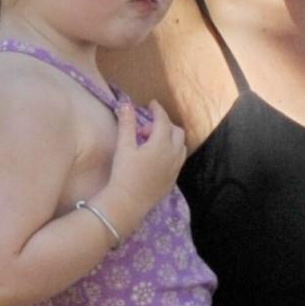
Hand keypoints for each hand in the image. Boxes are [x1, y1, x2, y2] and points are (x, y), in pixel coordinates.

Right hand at [101, 98, 188, 214]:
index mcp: (161, 144)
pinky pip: (179, 159)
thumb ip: (127, 124)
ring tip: (150, 143)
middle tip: (145, 130)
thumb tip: (126, 104)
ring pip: (181, 146)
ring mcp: (176, 168)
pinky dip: (171, 151)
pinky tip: (156, 157)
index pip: (163, 120)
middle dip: (164, 125)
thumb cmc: (124, 173)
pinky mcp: (174, 179)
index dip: (158, 110)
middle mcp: (174, 154)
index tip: (152, 104)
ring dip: (170, 138)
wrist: (129, 202)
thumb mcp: (124, 146)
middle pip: (176, 131)